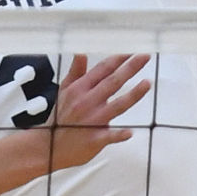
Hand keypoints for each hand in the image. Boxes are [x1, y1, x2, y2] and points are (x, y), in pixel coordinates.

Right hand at [0, 54, 152, 195]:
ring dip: (133, 95)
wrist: (48, 147)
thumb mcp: (64, 91)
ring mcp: (91, 121)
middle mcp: (87, 102)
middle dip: (130, 68)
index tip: (132, 48)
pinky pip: (108, 136)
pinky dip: (118, 135)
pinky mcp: (94, 140)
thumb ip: (76, 72)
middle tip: (145, 56)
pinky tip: (129, 133)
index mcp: (80, 89)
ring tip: (147, 83)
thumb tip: (82, 52)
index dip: (118, 58)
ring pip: (117, 106)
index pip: (102, 69)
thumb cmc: (60, 117)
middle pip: (112, 82)